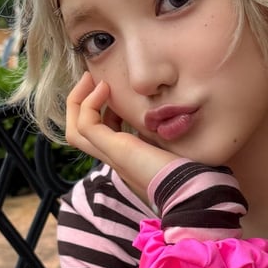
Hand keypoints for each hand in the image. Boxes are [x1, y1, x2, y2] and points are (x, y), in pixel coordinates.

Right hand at [65, 72, 178, 206]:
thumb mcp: (169, 144)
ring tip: (92, 79)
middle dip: (78, 103)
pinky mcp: (117, 151)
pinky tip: (105, 88)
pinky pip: (87, 126)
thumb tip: (163, 113)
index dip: (99, 111)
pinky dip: (90, 104)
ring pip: (74, 132)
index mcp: (126, 158)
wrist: (192, 190)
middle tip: (88, 78)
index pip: (98, 136)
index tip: (110, 91)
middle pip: (77, 135)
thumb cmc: (189, 169)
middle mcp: (114, 159)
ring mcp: (112, 156)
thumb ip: (159, 131)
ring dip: (78, 101)